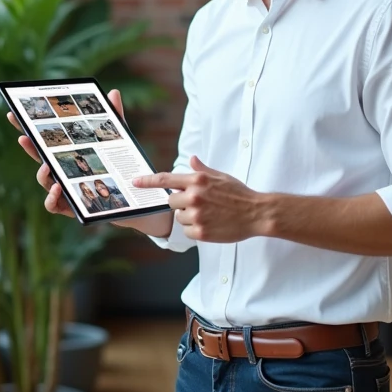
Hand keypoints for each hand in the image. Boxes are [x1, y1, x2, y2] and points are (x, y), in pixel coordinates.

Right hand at [7, 89, 153, 228]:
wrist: (133, 199)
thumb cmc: (119, 169)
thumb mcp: (117, 142)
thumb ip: (114, 119)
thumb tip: (114, 92)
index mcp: (67, 154)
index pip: (43, 139)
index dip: (26, 127)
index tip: (14, 114)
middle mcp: (60, 171)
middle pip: (38, 157)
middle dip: (28, 147)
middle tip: (23, 137)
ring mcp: (62, 189)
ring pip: (43, 181)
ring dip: (42, 174)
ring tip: (47, 167)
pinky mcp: (69, 207)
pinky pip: (52, 205)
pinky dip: (51, 198)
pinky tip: (58, 188)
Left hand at [132, 156, 268, 242]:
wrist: (257, 213)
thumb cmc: (239, 193)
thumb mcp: (220, 176)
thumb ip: (202, 169)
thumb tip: (191, 159)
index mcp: (197, 180)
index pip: (165, 180)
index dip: (147, 181)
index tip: (135, 182)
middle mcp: (194, 196)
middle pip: (171, 202)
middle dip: (181, 203)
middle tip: (199, 204)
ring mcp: (197, 215)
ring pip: (179, 218)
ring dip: (189, 217)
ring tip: (209, 215)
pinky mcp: (201, 232)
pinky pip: (187, 232)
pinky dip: (196, 230)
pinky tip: (211, 225)